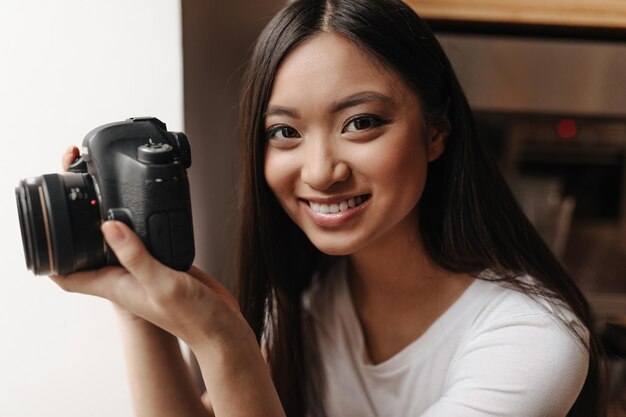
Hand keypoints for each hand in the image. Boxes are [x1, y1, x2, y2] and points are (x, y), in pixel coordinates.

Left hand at [56, 146, 247, 350]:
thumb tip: (107, 226)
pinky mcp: (165, 264)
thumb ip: (135, 255)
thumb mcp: (161, 283)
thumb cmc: (191, 317)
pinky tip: (147, 214)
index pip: (69, 275)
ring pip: (116, 246)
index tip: (48, 233)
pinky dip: (141, 228)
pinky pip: (146, 244)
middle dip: (77, 232)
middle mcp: (126, 278)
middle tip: (78, 203)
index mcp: (116, 286)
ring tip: (105, 202)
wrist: (219, 326)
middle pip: (88, 254)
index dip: (52, 257)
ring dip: (109, 228)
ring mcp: (144, 271)